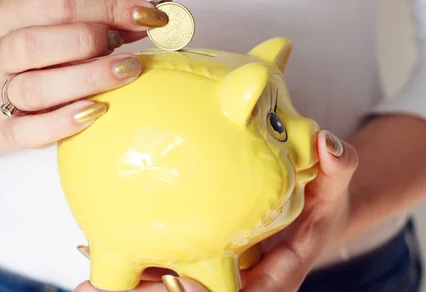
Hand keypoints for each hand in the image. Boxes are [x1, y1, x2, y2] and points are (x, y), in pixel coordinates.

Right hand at [0, 0, 168, 147]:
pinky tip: (97, 111)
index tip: (150, 16)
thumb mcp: (68, 28)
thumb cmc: (48, 56)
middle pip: (32, 44)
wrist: (6, 94)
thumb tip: (158, 14)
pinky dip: (64, 122)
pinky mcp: (8, 130)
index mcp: (5, 17)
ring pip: (33, 88)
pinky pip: (29, 131)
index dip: (109, 7)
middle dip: (87, 41)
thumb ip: (108, 19)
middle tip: (126, 49)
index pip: (57, 3)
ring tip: (126, 73)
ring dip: (86, 79)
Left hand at [74, 130, 357, 291]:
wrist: (308, 203)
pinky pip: (166, 260)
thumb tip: (331, 147)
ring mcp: (218, 268)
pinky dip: (136, 258)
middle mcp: (243, 278)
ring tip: (88, 278)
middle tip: (103, 286)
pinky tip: (95, 247)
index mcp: (277, 273)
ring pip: (174, 287)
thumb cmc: (320, 202)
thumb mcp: (334, 187)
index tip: (183, 284)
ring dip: (134, 286)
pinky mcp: (201, 251)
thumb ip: (337, 168)